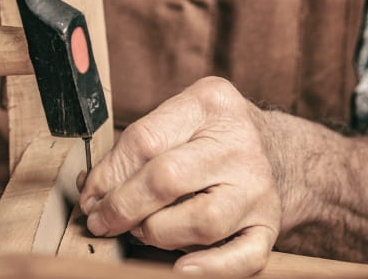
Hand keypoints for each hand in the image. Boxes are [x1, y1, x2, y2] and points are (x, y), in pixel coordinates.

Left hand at [77, 77, 282, 275]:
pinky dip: (212, 268)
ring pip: (201, 222)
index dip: (108, 176)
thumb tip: (91, 193)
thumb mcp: (177, 117)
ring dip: (157, 233)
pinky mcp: (269, 226)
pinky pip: (244, 257)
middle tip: (102, 221)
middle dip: (123, 206)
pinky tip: (182, 267)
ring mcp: (257, 188)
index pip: (145, 141)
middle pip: (168, 179)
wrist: (277, 150)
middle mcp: (237, 145)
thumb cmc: (210, 136)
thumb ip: (134, 149)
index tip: (90, 197)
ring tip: (142, 230)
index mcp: (209, 106)